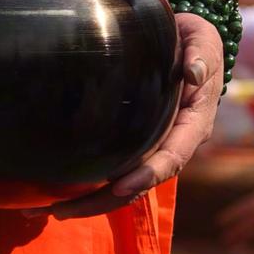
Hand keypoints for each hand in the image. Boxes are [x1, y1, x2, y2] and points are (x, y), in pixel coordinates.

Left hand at [54, 7, 226, 217]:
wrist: (190, 47)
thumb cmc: (197, 44)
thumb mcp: (203, 42)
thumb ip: (200, 56)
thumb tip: (193, 73)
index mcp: (192, 126)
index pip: (171, 157)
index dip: (147, 174)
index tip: (121, 186)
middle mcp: (172, 145)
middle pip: (139, 184)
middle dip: (103, 201)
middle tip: (62, 211)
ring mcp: (153, 148)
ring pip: (123, 187)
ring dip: (89, 202)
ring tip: (50, 211)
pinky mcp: (136, 145)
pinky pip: (114, 171)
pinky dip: (89, 185)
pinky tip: (58, 194)